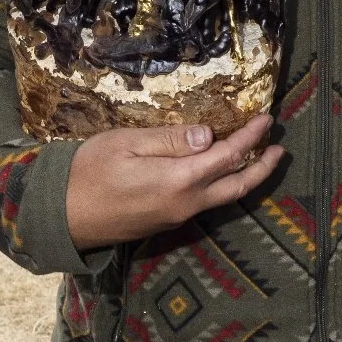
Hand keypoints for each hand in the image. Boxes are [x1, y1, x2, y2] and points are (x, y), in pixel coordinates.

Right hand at [64, 115, 286, 248]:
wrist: (62, 216)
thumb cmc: (88, 172)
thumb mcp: (126, 144)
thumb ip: (171, 140)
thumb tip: (211, 135)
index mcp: (178, 181)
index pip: (227, 156)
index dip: (250, 138)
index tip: (267, 119)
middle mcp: (185, 204)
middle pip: (237, 187)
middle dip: (263, 168)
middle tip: (279, 149)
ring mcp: (177, 217)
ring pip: (223, 198)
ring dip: (245, 178)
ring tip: (258, 159)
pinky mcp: (166, 221)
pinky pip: (205, 203)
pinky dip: (221, 185)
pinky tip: (218, 172)